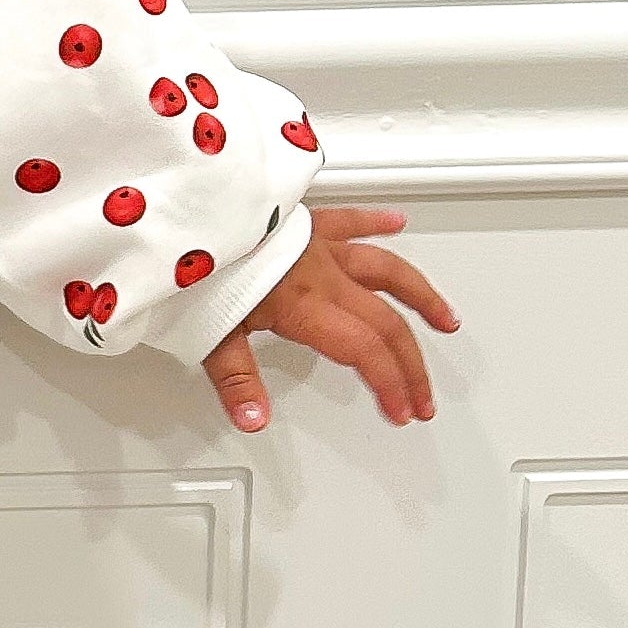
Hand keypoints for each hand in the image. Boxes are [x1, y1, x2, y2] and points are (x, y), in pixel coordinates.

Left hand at [201, 205, 459, 433]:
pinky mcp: (301, 220)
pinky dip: (375, 221)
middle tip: (423, 397)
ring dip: (419, 296)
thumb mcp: (207, 331)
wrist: (183, 207)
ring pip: (384, 267)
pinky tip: (396, 221)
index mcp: (302, 302)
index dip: (390, 384)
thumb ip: (236, 379)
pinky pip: (348, 218)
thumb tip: (253, 420)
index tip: (401, 411)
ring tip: (444, 318)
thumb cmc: (193, 265)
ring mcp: (314, 243)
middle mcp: (318, 271)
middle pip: (384, 320)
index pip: (364, 349)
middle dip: (410, 364)